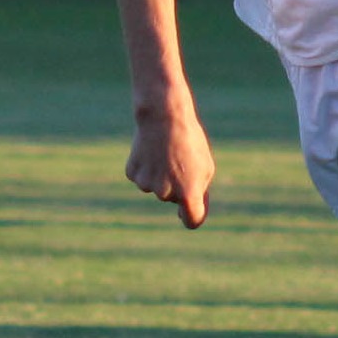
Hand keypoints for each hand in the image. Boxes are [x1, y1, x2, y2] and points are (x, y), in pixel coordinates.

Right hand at [126, 105, 214, 228]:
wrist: (163, 116)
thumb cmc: (190, 141)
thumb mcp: (205, 167)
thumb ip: (198, 191)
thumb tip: (186, 210)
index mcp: (188, 194)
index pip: (192, 221)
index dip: (192, 215)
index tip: (191, 209)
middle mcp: (165, 194)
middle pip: (173, 198)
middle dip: (178, 184)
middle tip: (179, 160)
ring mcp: (146, 184)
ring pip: (156, 187)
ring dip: (161, 175)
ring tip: (165, 152)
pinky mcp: (132, 174)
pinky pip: (142, 176)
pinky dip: (147, 166)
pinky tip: (151, 150)